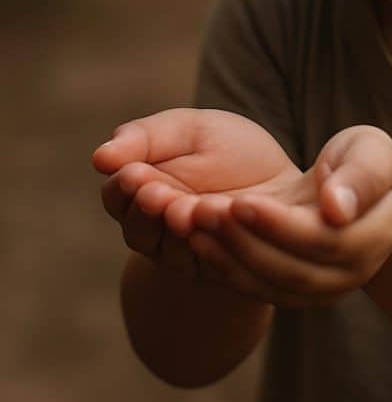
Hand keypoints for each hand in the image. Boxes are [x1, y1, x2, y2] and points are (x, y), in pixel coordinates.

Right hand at [92, 107, 298, 279]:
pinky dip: (206, 246)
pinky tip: (213, 226)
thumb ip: (146, 139)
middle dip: (146, 210)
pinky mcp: (213, 270)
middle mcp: (155, 227)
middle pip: (135, 227)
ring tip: (184, 209)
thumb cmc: (231, 150)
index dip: (123, 186)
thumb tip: (99, 157)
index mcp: (142, 188)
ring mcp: (182, 252)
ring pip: (166, 250)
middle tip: (156, 193)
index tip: (134, 172)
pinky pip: (203, 265)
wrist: (283, 182)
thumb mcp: (190, 130)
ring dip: (173, 229)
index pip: (117, 194)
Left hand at [176, 125, 391, 307]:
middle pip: (292, 271)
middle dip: (243, 241)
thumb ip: (360, 176)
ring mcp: (322, 287)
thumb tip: (337, 210)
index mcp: (373, 237)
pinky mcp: (294, 289)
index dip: (280, 225)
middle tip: (203, 210)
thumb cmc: (365, 160)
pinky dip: (226, 267)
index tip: (241, 200)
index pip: (323, 241)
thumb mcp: (371, 152)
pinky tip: (198, 239)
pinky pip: (258, 288)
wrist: (359, 192)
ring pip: (270, 285)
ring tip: (193, 223)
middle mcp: (350, 273)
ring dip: (228, 256)